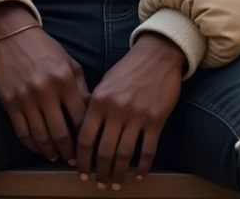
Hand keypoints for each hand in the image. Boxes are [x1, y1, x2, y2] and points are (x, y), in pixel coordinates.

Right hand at [0, 2, 89, 164]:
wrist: (12, 35)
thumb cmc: (45, 49)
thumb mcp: (69, 63)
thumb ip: (81, 88)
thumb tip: (93, 115)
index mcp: (65, 80)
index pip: (80, 118)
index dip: (86, 137)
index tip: (90, 147)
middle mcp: (46, 91)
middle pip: (61, 133)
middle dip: (69, 151)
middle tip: (74, 160)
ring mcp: (26, 99)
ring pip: (41, 137)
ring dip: (51, 152)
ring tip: (57, 156)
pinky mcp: (10, 103)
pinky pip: (22, 133)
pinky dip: (32, 145)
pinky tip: (39, 148)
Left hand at [77, 32, 184, 189]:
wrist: (157, 54)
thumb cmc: (128, 69)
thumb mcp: (105, 83)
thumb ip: (95, 106)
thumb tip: (85, 135)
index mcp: (100, 100)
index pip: (86, 138)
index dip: (83, 160)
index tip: (82, 173)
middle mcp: (116, 110)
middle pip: (104, 151)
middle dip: (100, 172)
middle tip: (100, 184)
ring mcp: (137, 116)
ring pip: (125, 154)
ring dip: (119, 173)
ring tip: (116, 184)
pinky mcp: (156, 119)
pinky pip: (148, 150)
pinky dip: (143, 166)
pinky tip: (139, 175)